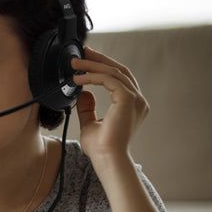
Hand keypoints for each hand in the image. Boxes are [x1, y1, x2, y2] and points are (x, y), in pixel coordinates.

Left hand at [71, 47, 148, 169]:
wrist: (107, 159)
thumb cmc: (101, 148)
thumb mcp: (90, 124)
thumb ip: (87, 108)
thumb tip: (83, 93)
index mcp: (132, 105)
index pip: (120, 78)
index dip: (103, 66)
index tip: (87, 59)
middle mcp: (137, 100)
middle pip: (119, 70)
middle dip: (99, 59)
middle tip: (82, 52)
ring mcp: (135, 99)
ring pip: (113, 73)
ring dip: (92, 66)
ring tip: (74, 64)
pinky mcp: (127, 100)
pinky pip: (109, 80)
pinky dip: (92, 77)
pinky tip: (78, 78)